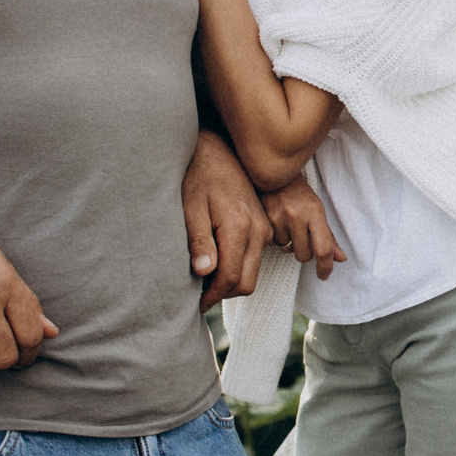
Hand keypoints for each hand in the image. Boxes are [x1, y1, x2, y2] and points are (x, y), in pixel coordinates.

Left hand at [183, 130, 266, 311]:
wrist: (219, 151)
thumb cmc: (199, 176)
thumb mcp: (191, 206)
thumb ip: (199, 240)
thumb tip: (204, 272)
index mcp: (238, 226)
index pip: (230, 277)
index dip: (212, 296)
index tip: (195, 305)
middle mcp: (257, 230)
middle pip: (246, 281)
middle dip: (223, 294)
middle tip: (198, 297)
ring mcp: (264, 229)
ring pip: (253, 273)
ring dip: (231, 283)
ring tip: (204, 282)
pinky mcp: (264, 227)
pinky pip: (254, 259)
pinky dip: (238, 269)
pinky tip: (217, 263)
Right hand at [263, 177, 346, 280]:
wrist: (273, 174)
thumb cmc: (299, 194)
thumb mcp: (317, 210)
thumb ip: (328, 236)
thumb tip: (341, 259)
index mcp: (314, 211)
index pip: (323, 249)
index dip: (325, 266)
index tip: (324, 275)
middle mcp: (296, 215)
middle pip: (304, 255)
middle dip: (305, 251)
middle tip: (302, 236)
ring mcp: (277, 217)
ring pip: (287, 250)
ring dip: (289, 243)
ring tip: (288, 225)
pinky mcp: (262, 220)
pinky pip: (273, 243)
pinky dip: (277, 237)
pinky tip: (277, 222)